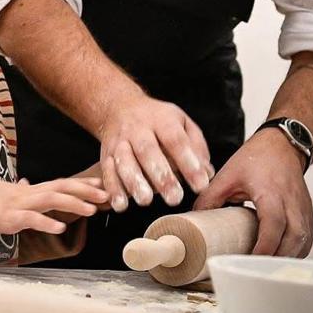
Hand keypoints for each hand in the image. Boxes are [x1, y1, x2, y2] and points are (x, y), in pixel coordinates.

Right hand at [0, 175, 106, 235]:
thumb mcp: (5, 191)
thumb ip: (19, 189)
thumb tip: (26, 183)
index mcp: (30, 190)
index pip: (61, 183)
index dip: (82, 184)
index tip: (101, 185)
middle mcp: (29, 194)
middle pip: (62, 187)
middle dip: (86, 191)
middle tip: (107, 195)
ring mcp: (20, 205)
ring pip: (51, 199)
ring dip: (73, 204)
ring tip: (91, 210)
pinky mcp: (10, 217)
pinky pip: (32, 219)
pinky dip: (47, 222)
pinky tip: (61, 227)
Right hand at [96, 93, 212, 212]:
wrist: (119, 107)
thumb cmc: (158, 120)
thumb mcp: (181, 122)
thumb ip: (196, 146)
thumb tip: (207, 173)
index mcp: (161, 119)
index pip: (176, 139)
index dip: (188, 162)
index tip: (200, 184)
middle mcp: (138, 129)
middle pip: (147, 150)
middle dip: (161, 176)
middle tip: (175, 198)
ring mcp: (120, 142)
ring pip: (124, 161)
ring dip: (134, 182)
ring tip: (145, 200)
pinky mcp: (105, 155)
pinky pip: (106, 172)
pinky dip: (112, 188)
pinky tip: (121, 204)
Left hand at [194, 128, 311, 256]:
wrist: (282, 145)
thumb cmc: (258, 157)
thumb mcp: (228, 175)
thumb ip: (210, 198)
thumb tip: (195, 220)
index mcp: (271, 193)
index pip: (273, 225)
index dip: (264, 247)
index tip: (248, 260)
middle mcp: (292, 203)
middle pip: (293, 240)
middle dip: (275, 260)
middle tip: (253, 270)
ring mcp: (303, 209)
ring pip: (302, 243)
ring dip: (285, 258)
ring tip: (264, 267)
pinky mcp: (308, 214)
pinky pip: (306, 240)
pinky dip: (294, 252)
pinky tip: (279, 257)